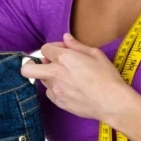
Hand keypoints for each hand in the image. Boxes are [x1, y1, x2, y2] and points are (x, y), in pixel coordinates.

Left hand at [20, 32, 134, 123]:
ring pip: (41, 80)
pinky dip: (56, 89)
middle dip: (32, 65)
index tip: (62, 51)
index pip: (44, 49)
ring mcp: (55, 89)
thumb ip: (77, 45)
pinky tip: (70, 89)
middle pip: (27, 69)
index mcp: (64, 58)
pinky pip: (50, 93)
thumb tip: (65, 38)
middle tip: (46, 65)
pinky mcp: (58, 102)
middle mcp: (55, 73)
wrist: (112, 102)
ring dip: (49, 77)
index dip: (53, 48)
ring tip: (67, 78)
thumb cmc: (107, 77)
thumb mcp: (95, 54)